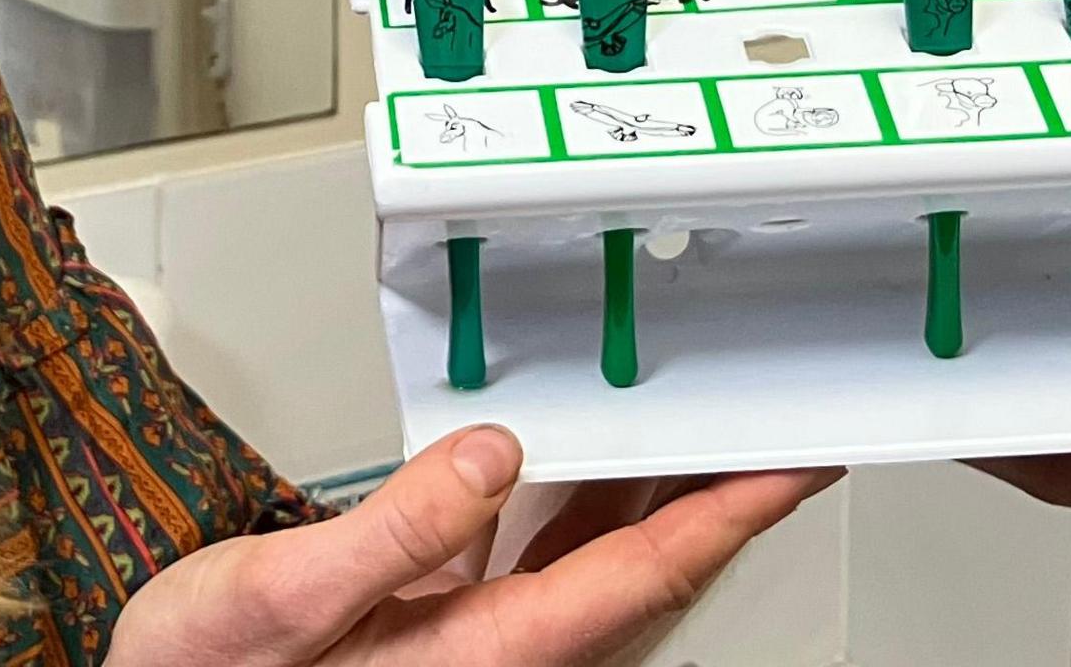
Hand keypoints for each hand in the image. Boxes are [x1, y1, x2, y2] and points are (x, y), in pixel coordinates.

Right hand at [109, 426, 835, 665]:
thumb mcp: (279, 598)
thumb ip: (395, 530)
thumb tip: (493, 456)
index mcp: (479, 659)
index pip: (636, 579)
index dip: (726, 519)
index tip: (791, 467)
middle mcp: (498, 662)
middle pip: (644, 576)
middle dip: (720, 504)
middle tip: (785, 433)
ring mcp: (480, 649)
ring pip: (605, 570)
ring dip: (662, 500)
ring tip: (713, 428)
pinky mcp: (449, 629)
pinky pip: (552, 566)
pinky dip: (592, 507)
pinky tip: (592, 462)